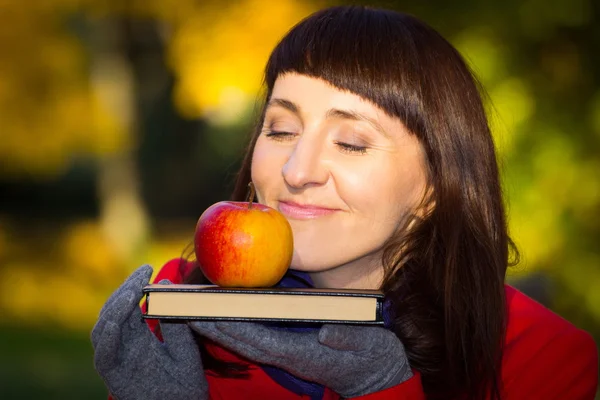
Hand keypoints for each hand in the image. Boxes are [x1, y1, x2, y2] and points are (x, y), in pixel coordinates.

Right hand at [92, 265, 207, 399]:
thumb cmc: (185, 381)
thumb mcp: (184, 346)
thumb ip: (175, 320)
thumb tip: (167, 284)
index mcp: (138, 337)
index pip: (129, 305)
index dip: (134, 285)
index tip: (147, 267)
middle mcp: (124, 346)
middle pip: (113, 312)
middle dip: (124, 290)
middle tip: (140, 275)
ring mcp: (116, 361)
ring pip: (103, 329)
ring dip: (114, 308)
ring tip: (130, 293)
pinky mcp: (114, 375)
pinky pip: (105, 354)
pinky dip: (108, 336)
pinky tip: (118, 320)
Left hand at [190, 321, 411, 397]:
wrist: (377, 377)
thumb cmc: (373, 358)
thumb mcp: (369, 345)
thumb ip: (348, 338)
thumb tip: (326, 332)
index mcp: (302, 353)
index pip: (259, 338)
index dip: (232, 326)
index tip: (207, 314)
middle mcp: (289, 354)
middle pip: (244, 340)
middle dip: (214, 326)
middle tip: (185, 309)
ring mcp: (289, 353)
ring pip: (247, 340)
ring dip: (220, 327)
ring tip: (195, 311)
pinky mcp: (292, 348)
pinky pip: (258, 338)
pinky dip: (238, 327)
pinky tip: (226, 316)